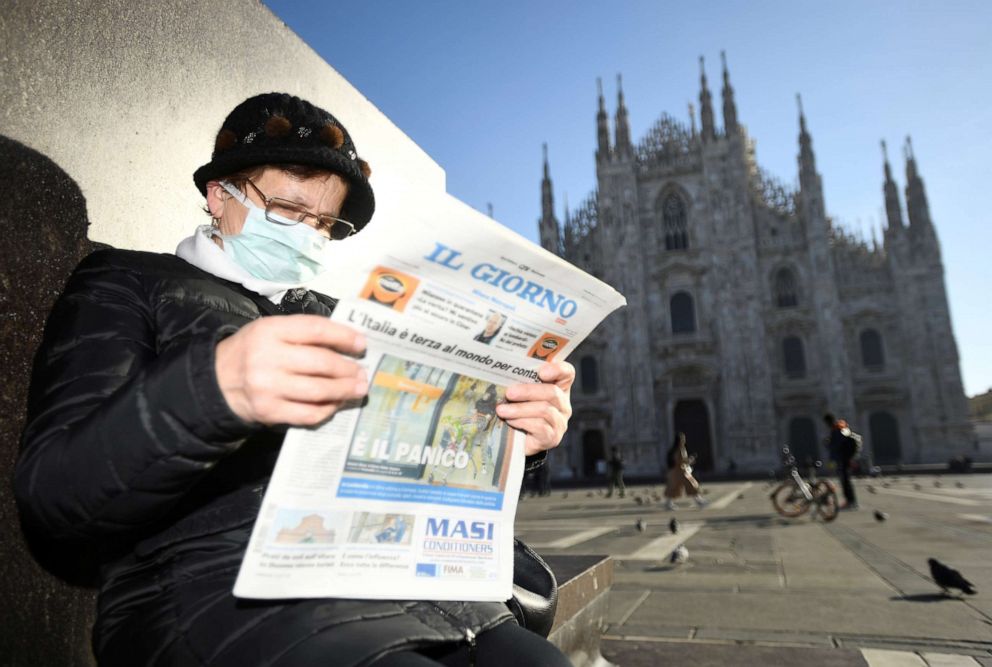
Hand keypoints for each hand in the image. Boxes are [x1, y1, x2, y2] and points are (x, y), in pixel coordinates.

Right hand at [215, 315, 367, 425]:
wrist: (215, 381)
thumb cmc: (251, 352)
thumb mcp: (269, 331)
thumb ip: (302, 333)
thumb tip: (347, 342)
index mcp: (269, 331)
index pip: (316, 330)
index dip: (344, 336)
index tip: (362, 343)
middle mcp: (268, 357)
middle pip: (321, 363)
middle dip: (348, 369)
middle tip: (362, 373)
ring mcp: (268, 387)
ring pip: (319, 390)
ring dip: (344, 390)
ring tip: (357, 388)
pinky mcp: (269, 411)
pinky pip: (308, 413)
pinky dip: (328, 409)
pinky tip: (335, 403)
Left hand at [496, 361, 573, 455]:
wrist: (518, 441)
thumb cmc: (519, 412)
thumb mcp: (521, 395)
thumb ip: (520, 383)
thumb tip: (502, 374)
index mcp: (558, 388)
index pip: (567, 373)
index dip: (558, 369)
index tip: (541, 372)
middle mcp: (563, 404)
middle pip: (552, 392)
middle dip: (528, 391)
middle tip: (509, 393)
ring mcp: (559, 422)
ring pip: (544, 410)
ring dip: (519, 409)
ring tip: (502, 410)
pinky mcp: (552, 437)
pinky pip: (539, 426)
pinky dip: (521, 422)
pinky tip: (510, 421)